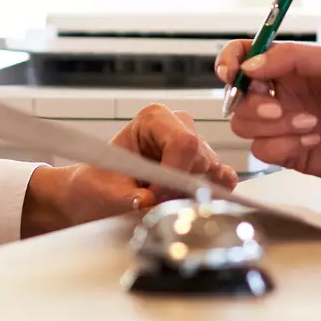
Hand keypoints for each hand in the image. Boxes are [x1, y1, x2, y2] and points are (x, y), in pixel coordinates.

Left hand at [20, 105, 237, 237]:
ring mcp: (196, 145)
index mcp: (154, 118)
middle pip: (201, 158)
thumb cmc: (99, 184)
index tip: (155, 195)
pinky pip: (223, 180)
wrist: (97, 192)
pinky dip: (209, 195)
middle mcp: (179, 126)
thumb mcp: (106, 192)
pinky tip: (184, 200)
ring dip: (192, 193)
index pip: (183, 142)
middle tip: (154, 201)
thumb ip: (128, 197)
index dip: (175, 173)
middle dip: (181, 187)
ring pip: (214, 171)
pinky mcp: (206, 166)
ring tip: (162, 199)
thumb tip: (148, 202)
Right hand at [217, 40, 320, 187]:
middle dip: (253, 105)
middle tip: (280, 108)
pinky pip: (263, 151)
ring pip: (245, 126)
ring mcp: (284, 126)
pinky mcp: (290, 153)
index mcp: (290, 68)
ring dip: (274, 127)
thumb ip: (291, 57)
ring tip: (311, 125)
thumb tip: (250, 66)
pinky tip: (314, 141)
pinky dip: (285, 145)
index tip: (230, 73)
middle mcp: (282, 95)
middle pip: (238, 97)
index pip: (245, 57)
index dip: (230, 62)